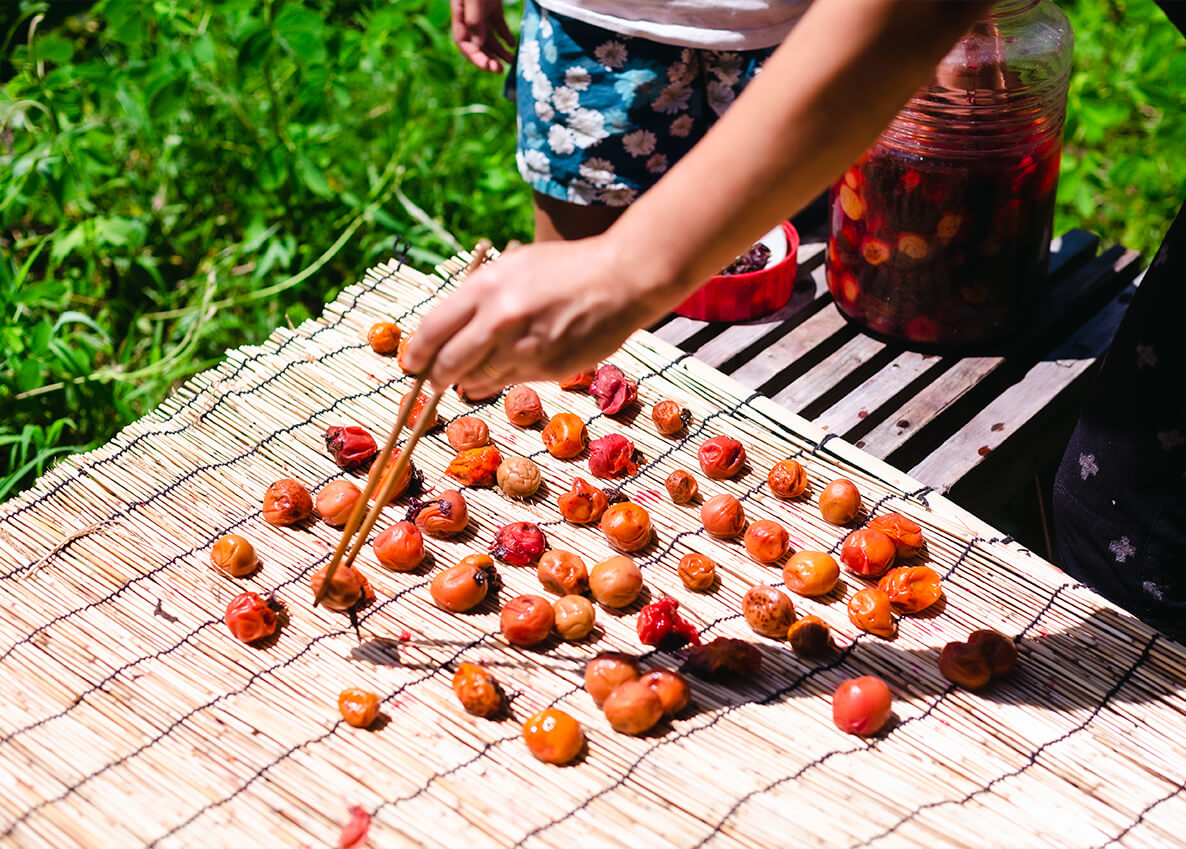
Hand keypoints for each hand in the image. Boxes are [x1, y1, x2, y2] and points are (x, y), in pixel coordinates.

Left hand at [402, 237, 677, 396]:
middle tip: (433, 380)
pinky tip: (501, 372)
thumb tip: (446, 331)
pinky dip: (498, 382)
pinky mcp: (546, 369)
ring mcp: (524, 348)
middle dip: (435, 377)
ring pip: (477, 380)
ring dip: (468, 381)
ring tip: (470, 375)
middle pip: (448, 364)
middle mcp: (500, 319)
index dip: (416, 353)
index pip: (432, 330)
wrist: (621, 279)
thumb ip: (479, 297)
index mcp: (486, 287)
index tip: (411, 363)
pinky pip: (508, 384)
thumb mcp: (513, 267)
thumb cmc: (566, 269)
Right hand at [451, 0, 514, 72]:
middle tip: (500, 69)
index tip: (488, 66)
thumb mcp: (474, 0)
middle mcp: (470, 17)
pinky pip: (499, 25)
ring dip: (499, 51)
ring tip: (510, 60)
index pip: (464, 43)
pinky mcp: (493, 6)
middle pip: (477, 43)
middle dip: (488, 58)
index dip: (475, 57)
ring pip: (490, 37)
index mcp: (460, 16)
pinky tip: (512, 44)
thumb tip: (478, 44)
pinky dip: (506, 36)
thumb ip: (474, 21)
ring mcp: (482, 12)